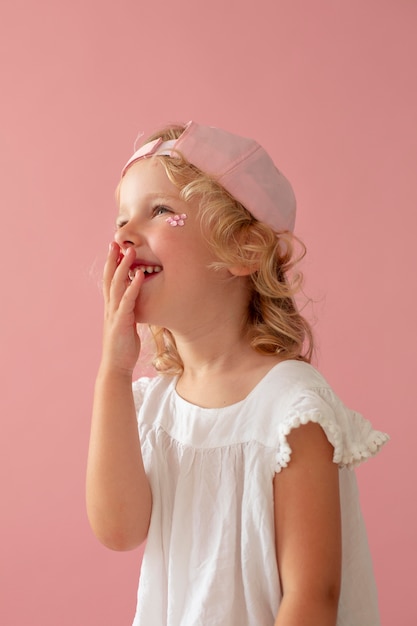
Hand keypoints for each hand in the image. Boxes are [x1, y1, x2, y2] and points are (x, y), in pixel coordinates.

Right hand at [100, 242, 144, 374]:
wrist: (116, 366)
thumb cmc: (123, 346)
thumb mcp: (126, 323)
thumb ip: (128, 311)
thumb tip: (135, 301)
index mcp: (111, 306)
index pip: (109, 280)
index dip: (111, 263)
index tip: (115, 247)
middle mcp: (110, 307)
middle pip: (109, 277)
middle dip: (112, 259)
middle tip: (116, 241)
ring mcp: (114, 313)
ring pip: (117, 285)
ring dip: (123, 267)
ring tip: (131, 251)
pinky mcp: (122, 322)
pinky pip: (128, 301)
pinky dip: (133, 287)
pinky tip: (140, 276)